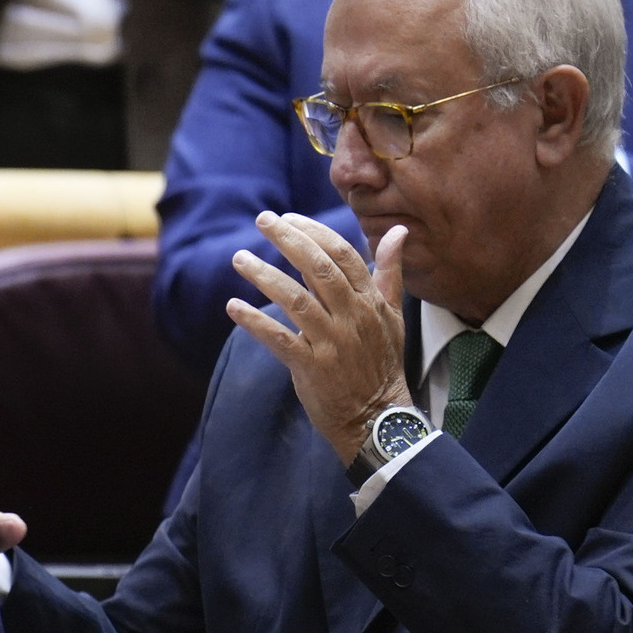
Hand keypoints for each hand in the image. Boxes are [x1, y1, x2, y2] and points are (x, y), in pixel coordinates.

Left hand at [227, 215, 411, 464]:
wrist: (377, 416)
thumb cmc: (382, 362)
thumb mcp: (393, 315)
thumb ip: (389, 272)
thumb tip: (398, 232)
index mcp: (370, 301)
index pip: (342, 254)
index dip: (314, 232)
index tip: (288, 217)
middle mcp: (351, 316)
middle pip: (318, 268)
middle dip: (288, 240)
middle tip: (263, 220)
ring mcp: (331, 342)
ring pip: (295, 300)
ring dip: (264, 276)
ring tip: (239, 258)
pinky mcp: (311, 367)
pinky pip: (279, 339)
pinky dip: (255, 322)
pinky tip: (234, 306)